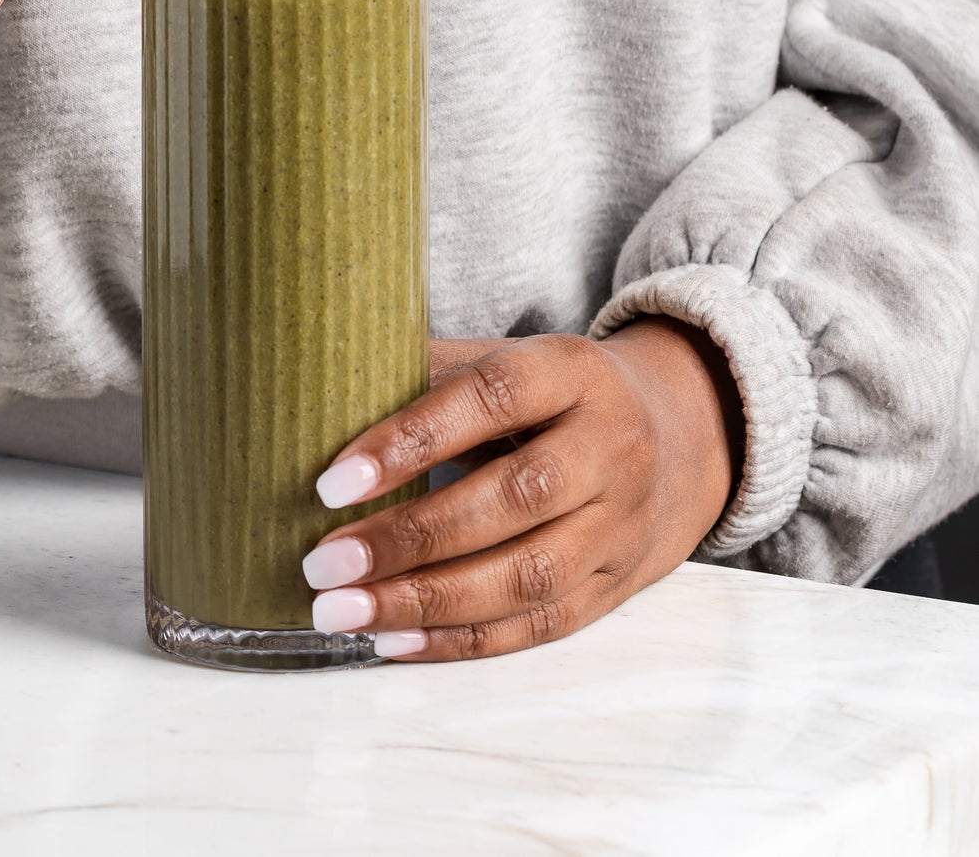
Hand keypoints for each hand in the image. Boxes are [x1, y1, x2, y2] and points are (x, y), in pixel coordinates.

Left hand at [300, 317, 744, 660]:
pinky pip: (538, 625)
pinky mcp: (617, 584)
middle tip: (322, 564)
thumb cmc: (552, 393)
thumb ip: (425, 373)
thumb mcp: (503, 357)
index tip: (331, 482)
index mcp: (572, 371)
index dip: (409, 441)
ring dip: (424, 603)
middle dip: (409, 538)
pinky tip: (392, 641)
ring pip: (527, 576)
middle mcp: (609, 447)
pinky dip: (460, 640)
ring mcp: (621, 523)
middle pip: (513, 499)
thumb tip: (317, 397)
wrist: (681, 434)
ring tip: (341, 613)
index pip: (490, 400)